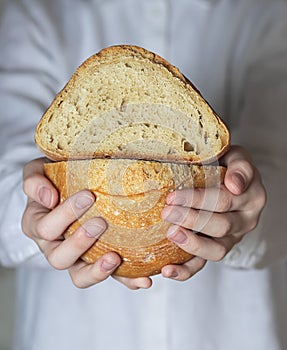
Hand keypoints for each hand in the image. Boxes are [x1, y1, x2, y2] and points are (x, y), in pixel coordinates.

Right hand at [22, 158, 151, 289]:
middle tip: (100, 223)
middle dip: (80, 242)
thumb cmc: (52, 180)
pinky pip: (108, 277)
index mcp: (37, 225)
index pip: (45, 228)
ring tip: (115, 258)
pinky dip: (125, 280)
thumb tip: (48, 197)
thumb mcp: (36, 173)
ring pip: (79, 276)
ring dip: (98, 270)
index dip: (65, 215)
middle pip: (59, 258)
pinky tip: (142, 280)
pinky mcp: (96, 262)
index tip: (89, 195)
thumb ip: (34, 181)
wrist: (65, 187)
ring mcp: (75, 258)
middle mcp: (53, 246)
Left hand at [161, 145, 266, 280]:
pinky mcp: (218, 249)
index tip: (172, 196)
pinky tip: (167, 270)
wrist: (230, 180)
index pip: (223, 200)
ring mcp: (232, 238)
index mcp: (251, 197)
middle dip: (189, 219)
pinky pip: (204, 265)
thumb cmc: (228, 165)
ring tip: (170, 233)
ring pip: (215, 251)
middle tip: (166, 212)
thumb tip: (235, 184)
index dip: (196, 200)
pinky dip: (186, 271)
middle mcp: (245, 220)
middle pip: (218, 225)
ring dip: (191, 244)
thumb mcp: (237, 157)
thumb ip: (239, 166)